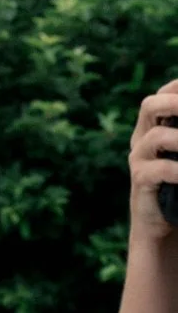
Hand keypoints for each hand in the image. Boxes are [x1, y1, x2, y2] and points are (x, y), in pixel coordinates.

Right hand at [127, 80, 177, 236]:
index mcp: (154, 128)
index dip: (177, 86)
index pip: (162, 95)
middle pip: (149, 106)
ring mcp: (139, 160)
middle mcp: (143, 139)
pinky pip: (158, 169)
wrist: (162, 226)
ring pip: (156, 136)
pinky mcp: (140, 182)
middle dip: (174, 101)